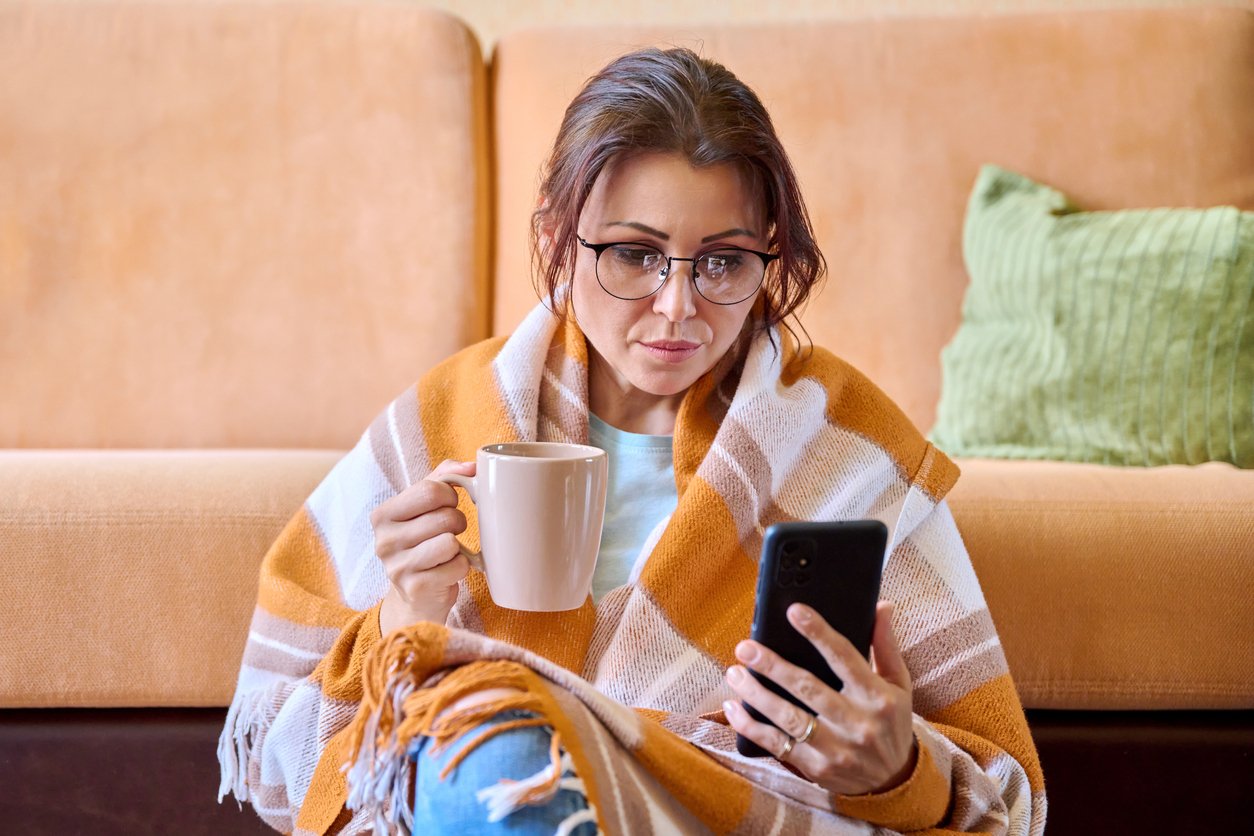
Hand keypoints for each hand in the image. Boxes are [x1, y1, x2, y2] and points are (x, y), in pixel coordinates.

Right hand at [371, 460, 475, 633]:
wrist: (416, 594)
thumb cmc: (424, 540)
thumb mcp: (425, 505)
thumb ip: (445, 476)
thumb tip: (471, 466)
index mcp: (382, 515)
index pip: (430, 490)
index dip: (450, 496)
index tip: (448, 505)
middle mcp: (383, 541)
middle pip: (444, 517)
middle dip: (458, 522)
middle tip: (451, 531)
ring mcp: (397, 567)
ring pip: (450, 542)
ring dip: (458, 546)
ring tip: (448, 550)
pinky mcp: (415, 588)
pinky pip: (457, 566)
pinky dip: (461, 567)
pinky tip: (447, 570)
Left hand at [723, 601, 916, 795]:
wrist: (895, 781)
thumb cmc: (891, 723)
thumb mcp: (898, 685)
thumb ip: (885, 645)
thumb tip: (881, 606)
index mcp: (877, 697)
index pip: (845, 658)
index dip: (819, 633)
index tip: (794, 611)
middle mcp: (856, 723)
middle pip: (808, 688)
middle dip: (773, 666)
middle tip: (746, 647)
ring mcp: (835, 748)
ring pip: (788, 718)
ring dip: (756, 695)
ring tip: (734, 673)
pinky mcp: (817, 768)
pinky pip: (777, 746)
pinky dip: (752, 727)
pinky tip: (733, 709)